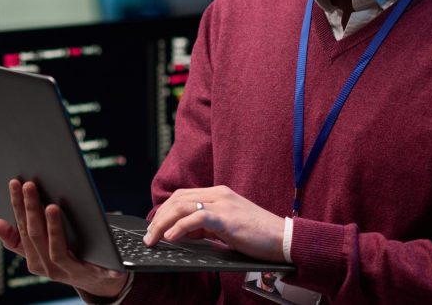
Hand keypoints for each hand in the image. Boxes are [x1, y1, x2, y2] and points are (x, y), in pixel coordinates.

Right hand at [0, 179, 127, 298]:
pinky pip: (87, 265)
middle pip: (36, 236)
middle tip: (30, 186)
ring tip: (52, 207)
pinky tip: (98, 238)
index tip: (15, 183)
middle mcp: (47, 268)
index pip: (22, 228)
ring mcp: (67, 272)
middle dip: (32, 209)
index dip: (17, 205)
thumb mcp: (40, 248)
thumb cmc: (66, 256)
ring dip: (53, 228)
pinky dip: (88, 252)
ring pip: (56, 251)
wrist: (96, 280)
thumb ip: (19, 238)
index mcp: (34, 259)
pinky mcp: (89, 274)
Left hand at [143, 185, 284, 262]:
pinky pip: (197, 218)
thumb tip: (183, 234)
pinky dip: (180, 227)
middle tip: (148, 236)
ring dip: (163, 224)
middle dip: (158, 218)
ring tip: (153, 238)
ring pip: (183, 207)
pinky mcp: (227, 218)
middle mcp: (219, 194)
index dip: (165, 211)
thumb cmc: (258, 236)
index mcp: (219, 194)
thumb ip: (206, 227)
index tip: (154, 226)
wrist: (283, 238)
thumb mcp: (227, 227)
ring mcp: (223, 204)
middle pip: (178, 200)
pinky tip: (171, 238)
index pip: (183, 196)